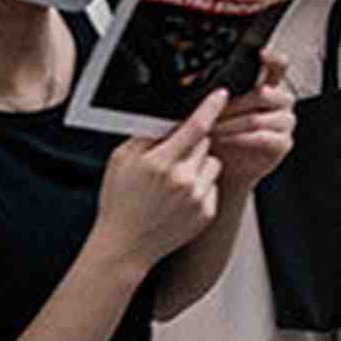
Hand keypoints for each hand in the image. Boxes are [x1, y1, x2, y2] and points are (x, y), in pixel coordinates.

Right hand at [95, 90, 228, 271]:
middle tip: (171, 157)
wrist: (125, 245)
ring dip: (199, 164)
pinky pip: (213, 185)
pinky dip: (201, 186)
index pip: (195, 127)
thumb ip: (145, 137)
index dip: (210, 107)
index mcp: (160, 163)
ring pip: (213, 163)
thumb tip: (168, 120)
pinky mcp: (207, 211)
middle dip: (192, 143)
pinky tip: (179, 197)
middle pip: (205, 143)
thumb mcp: (121, 161)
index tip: (221, 95)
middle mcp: (183, 179)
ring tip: (175, 179)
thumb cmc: (119, 202)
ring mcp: (197, 197)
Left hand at [207, 53, 297, 194]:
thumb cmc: (218, 138)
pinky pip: (262, 137)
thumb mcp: (214, 111)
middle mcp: (280, 103)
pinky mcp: (282, 143)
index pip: (277, 67)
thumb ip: (217, 94)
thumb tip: (195, 77)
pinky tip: (225, 140)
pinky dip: (240, 138)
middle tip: (211, 113)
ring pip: (259, 117)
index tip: (262, 54)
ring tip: (212, 130)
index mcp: (267, 88)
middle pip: (264, 94)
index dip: (273, 59)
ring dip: (232, 124)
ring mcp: (284, 123)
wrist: (222, 170)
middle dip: (233, 104)